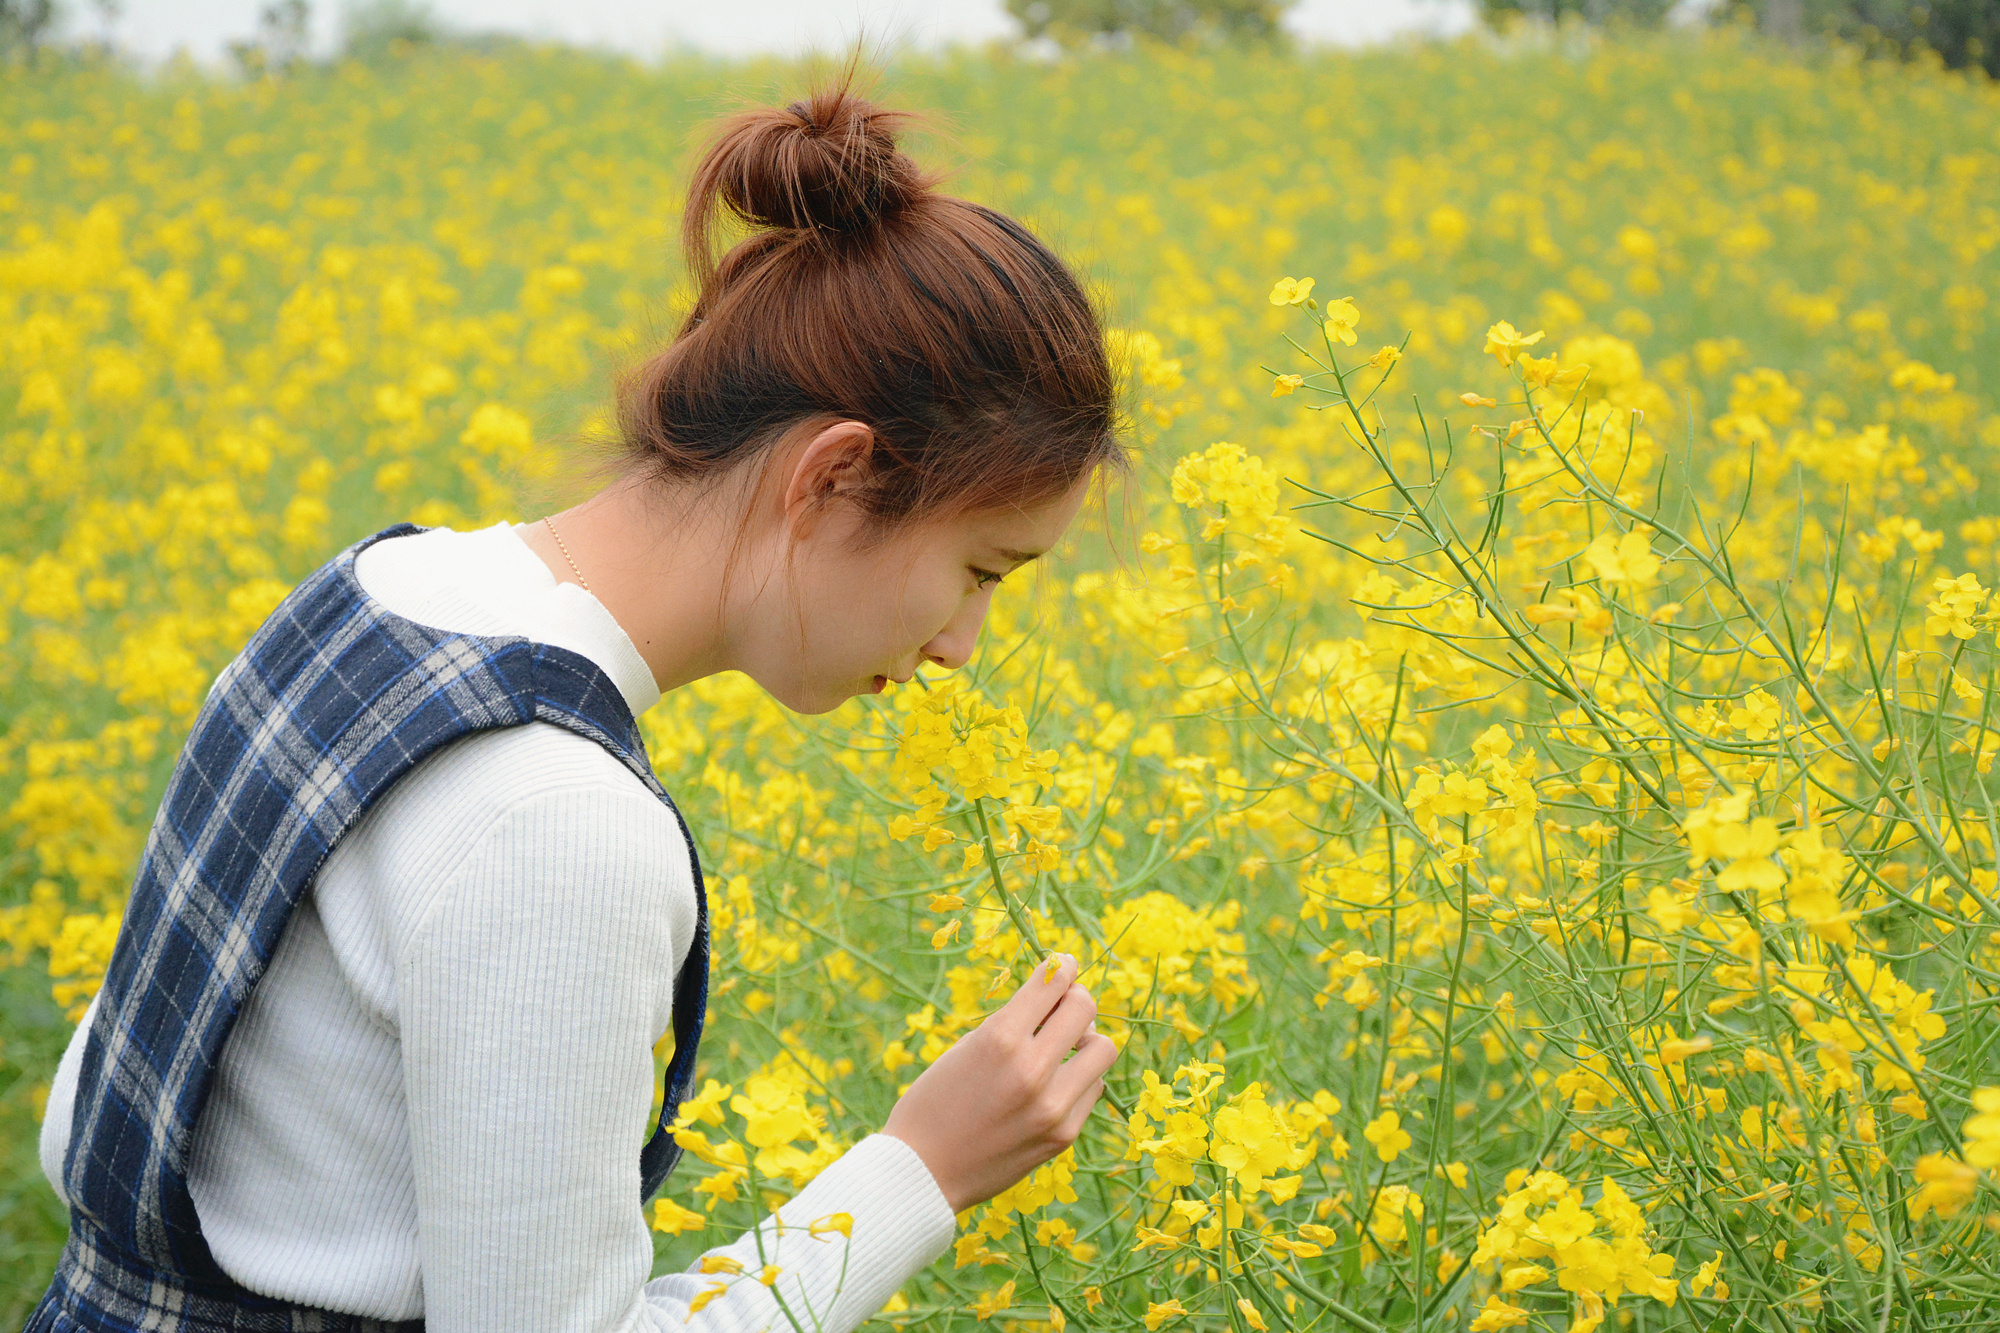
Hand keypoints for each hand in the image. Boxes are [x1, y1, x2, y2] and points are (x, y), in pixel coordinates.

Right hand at [882, 953, 1118, 1212]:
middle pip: (1084, 1006)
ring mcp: (1052, 1105)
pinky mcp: (1063, 1135)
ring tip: (1063, 1049)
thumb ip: (1013, 1024)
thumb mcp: (966, 1048)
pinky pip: (1093, 1089)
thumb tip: (1060, 998)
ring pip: (1103, 1048)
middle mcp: (1031, 1068)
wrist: (922, 1172)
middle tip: (1060, 1009)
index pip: (1053, 980)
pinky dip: (1079, 1079)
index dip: (1062, 966)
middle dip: (1074, 1000)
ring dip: (1086, 1041)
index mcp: (999, 1038)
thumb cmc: (935, 1102)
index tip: (1063, 965)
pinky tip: (1054, 1086)